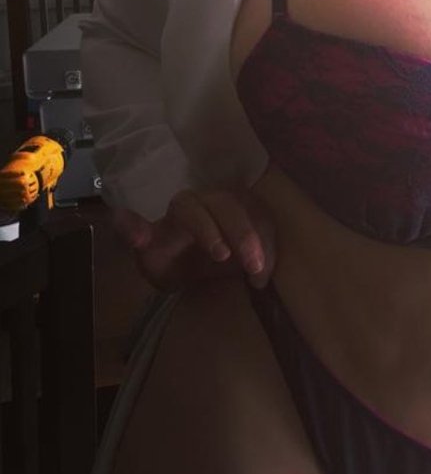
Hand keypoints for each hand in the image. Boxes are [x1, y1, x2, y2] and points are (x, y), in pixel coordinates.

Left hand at [112, 188, 276, 291]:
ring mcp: (238, 202)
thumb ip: (135, 237)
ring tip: (259, 275)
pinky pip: (269, 224)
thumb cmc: (173, 261)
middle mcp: (212, 197)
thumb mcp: (151, 257)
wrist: (194, 265)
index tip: (220, 256)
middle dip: (242, 234)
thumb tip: (116, 215)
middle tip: (251, 265)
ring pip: (254, 211)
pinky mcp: (257, 213)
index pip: (193, 208)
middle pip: (230, 205)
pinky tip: (264, 276)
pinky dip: (271, 249)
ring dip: (261, 242)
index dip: (208, 228)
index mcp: (183, 206)